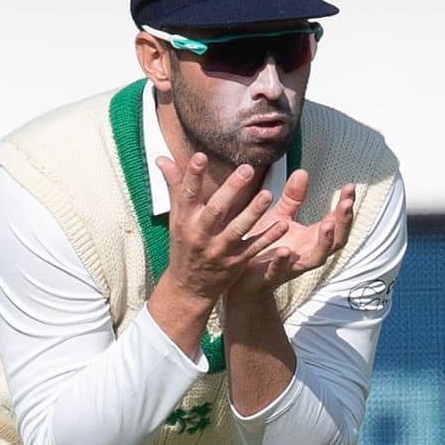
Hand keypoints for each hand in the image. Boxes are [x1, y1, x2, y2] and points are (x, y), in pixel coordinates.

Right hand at [153, 153, 290, 307]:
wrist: (189, 287)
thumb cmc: (184, 244)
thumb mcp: (176, 217)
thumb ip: (174, 186)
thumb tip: (161, 157)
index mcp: (185, 220)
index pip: (187, 194)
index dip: (192, 176)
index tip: (200, 156)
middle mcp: (201, 234)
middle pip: (216, 210)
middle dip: (231, 190)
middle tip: (247, 169)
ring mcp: (219, 250)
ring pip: (237, 230)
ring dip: (253, 213)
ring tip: (267, 195)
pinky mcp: (236, 262)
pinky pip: (254, 248)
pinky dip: (268, 238)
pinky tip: (283, 224)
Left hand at [231, 171, 355, 299]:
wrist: (242, 277)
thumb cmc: (265, 246)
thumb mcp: (280, 217)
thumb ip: (292, 198)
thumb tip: (303, 171)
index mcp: (311, 238)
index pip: (336, 221)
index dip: (345, 206)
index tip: (350, 187)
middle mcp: (307, 253)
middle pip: (336, 241)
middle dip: (343, 222)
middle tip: (347, 204)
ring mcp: (293, 266)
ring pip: (316, 258)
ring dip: (324, 242)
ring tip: (327, 225)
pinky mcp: (272, 276)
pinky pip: (281, 271)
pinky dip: (284, 262)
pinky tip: (285, 251)